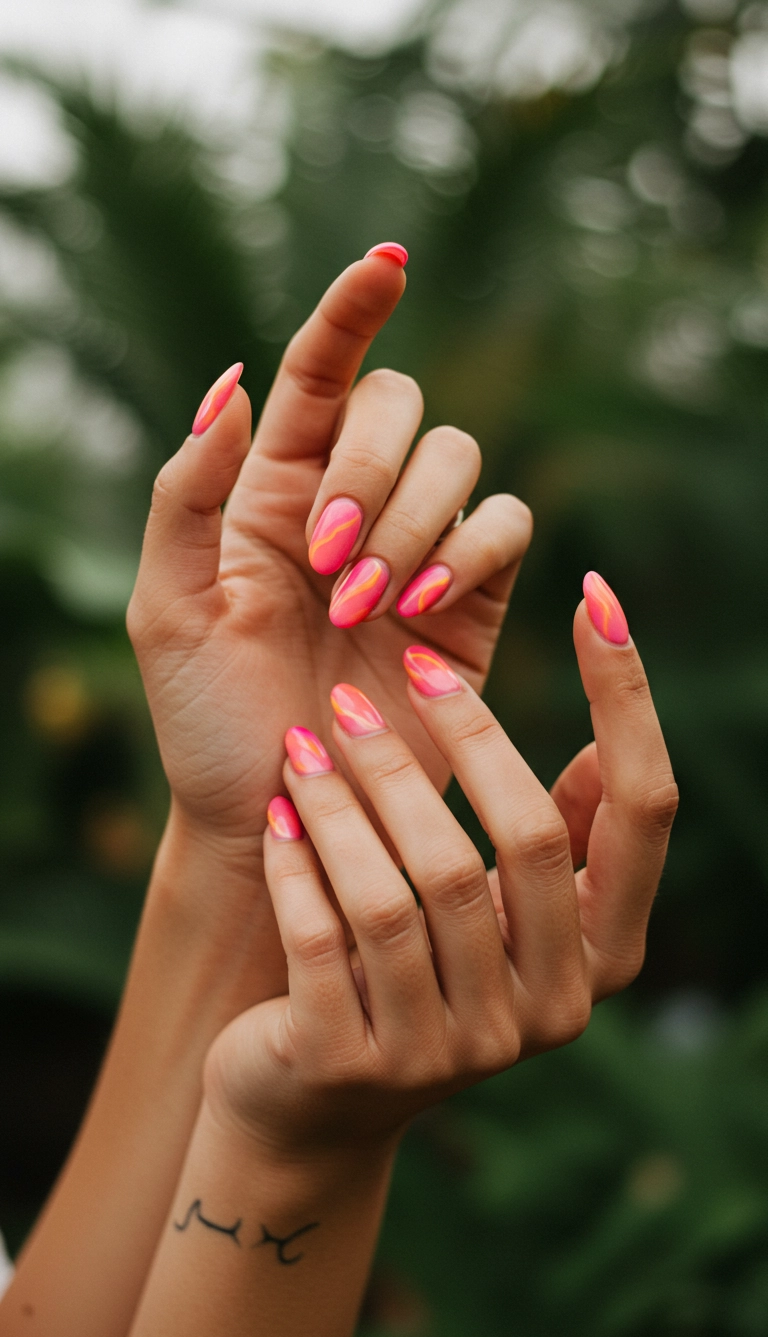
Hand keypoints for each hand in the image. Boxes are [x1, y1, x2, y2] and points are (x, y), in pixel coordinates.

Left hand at [127, 251, 531, 866]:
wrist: (279, 817)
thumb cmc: (206, 722)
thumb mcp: (167, 610)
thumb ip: (189, 494)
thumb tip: (238, 381)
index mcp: (270, 494)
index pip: (319, 373)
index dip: (352, 309)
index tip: (387, 262)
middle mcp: (351, 506)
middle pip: (397, 406)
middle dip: (370, 470)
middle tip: (328, 564)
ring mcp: (417, 550)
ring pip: (458, 459)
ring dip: (413, 519)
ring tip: (366, 607)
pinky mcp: (474, 601)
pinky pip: (508, 526)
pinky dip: (476, 545)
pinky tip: (428, 601)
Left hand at [203, 575, 676, 1158]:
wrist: (311, 1107)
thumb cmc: (416, 974)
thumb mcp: (499, 916)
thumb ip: (556, 849)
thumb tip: (599, 753)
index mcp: (601, 958)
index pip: (643, 812)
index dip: (628, 697)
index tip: (598, 593)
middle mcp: (545, 1012)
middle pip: (520, 843)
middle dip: (459, 740)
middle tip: (395, 674)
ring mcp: (450, 1050)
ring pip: (410, 890)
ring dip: (358, 795)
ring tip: (312, 734)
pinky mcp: (352, 1062)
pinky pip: (324, 935)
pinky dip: (300, 860)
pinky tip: (278, 806)